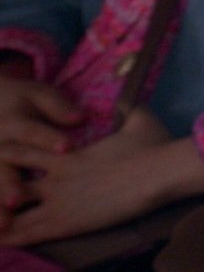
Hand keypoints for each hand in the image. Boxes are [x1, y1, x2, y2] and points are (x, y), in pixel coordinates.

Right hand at [0, 76, 80, 234]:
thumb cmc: (21, 102)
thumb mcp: (38, 95)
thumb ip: (56, 106)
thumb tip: (78, 117)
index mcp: (12, 121)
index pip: (30, 131)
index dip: (47, 138)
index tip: (66, 147)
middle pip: (1, 165)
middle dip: (8, 184)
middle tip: (18, 200)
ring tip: (5, 225)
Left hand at [0, 108, 203, 246]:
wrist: (159, 172)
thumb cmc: (152, 146)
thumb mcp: (139, 119)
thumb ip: (126, 110)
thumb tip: (128, 100)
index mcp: (65, 154)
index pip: (21, 152)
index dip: (4, 156)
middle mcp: (54, 177)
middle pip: (8, 183)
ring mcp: (58, 201)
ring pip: (12, 210)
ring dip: (0, 215)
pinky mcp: (67, 222)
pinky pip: (28, 233)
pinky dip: (11, 238)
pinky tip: (0, 242)